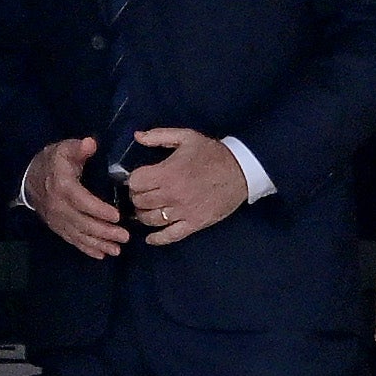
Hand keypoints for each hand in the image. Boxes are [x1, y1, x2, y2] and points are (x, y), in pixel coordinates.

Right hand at [26, 138, 125, 260]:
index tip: (117, 216)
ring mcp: (57, 220)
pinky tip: (101, 255)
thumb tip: (90, 143)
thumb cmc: (54, 161)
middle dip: (105, 232)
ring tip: (117, 250)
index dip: (99, 210)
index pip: (83, 201)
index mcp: (63, 187)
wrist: (30, 178)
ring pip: (79, 235)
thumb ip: (79, 148)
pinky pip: (72, 240)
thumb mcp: (64, 149)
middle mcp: (59, 207)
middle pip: (83, 223)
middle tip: (125, 237)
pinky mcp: (58, 227)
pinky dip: (87, 249)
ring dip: (99, 243)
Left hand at [125, 129, 251, 245]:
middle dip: (138, 196)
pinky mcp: (194, 224)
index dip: (134, 179)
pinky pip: (169, 236)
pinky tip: (150, 238)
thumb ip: (159, 136)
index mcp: (167, 173)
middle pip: (140, 202)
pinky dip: (157, 239)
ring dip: (144, 214)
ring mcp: (182, 212)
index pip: (135, 182)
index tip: (140, 178)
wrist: (241, 170)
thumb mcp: (186, 137)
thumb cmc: (212, 153)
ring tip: (148, 209)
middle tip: (144, 192)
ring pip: (150, 219)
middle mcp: (171, 195)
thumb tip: (137, 137)